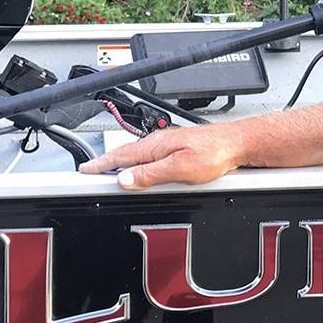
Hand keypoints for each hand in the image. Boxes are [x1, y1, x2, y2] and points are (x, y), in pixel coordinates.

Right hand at [77, 122, 252, 189]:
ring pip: (137, 157)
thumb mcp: (180, 169)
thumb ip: (150, 175)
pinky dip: (137, 164)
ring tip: (108, 173)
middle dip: (105, 164)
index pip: (120, 157)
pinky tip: (139, 170)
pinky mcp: (177, 150)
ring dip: (120, 164)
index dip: (100, 165)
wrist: (237, 145)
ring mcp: (167, 146)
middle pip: (125, 156)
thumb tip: (124, 179)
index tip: (84, 171)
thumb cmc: (215, 152)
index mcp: (155, 147)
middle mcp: (158, 144)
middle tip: (90, 173)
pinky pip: (149, 158)